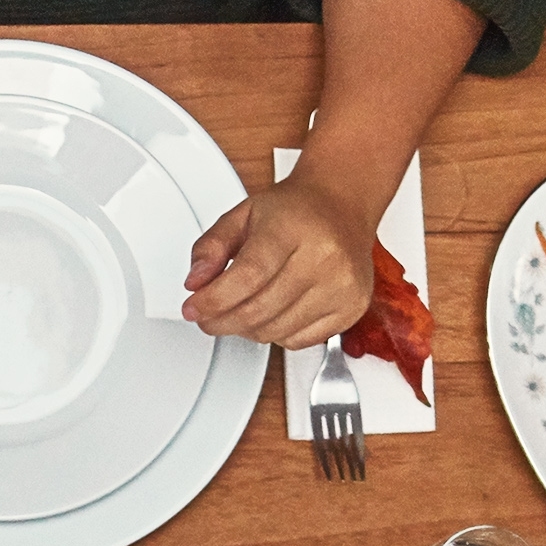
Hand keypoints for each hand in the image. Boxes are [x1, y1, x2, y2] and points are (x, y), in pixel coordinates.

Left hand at [185, 173, 377, 350]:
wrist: (342, 204)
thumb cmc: (295, 212)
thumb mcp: (242, 215)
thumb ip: (210, 247)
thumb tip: (195, 283)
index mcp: (295, 229)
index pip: (247, 278)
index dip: (212, 301)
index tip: (193, 308)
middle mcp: (325, 257)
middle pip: (257, 311)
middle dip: (220, 321)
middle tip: (207, 315)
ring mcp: (343, 285)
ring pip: (273, 331)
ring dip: (245, 328)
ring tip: (241, 307)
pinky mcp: (352, 308)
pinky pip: (297, 342)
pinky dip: (275, 333)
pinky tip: (273, 311)